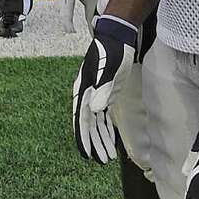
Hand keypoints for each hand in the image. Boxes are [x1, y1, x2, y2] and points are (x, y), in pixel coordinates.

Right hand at [72, 14, 138, 162]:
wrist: (116, 38)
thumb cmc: (111, 52)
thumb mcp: (108, 71)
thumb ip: (102, 90)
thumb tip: (95, 111)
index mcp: (83, 91)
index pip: (81, 119)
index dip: (83, 138)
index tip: (86, 154)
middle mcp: (87, 96)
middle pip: (89, 125)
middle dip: (94, 143)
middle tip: (101, 161)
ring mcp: (96, 96)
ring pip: (97, 123)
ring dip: (102, 139)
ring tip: (108, 156)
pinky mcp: (106, 94)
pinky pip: (104, 117)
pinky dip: (107, 129)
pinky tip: (110, 140)